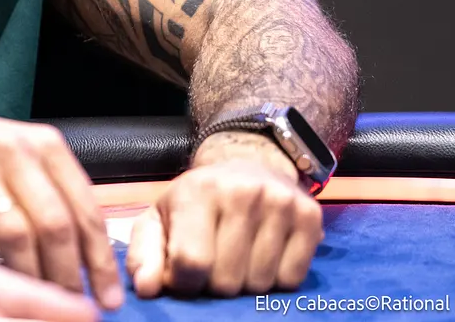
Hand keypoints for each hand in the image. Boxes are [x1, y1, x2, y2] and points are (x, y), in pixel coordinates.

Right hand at [0, 97, 121, 309]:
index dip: (100, 260)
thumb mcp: (15, 158)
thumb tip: (84, 255)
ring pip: (17, 237)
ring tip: (30, 301)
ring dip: (28, 278)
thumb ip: (48, 194)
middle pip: (56, 226)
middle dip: (67, 276)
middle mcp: (14, 153)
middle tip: (69, 305)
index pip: (85, 208)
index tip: (108, 297)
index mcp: (43, 146)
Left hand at [127, 131, 320, 296]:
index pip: (191, 262)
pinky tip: (265, 254)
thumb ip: (144, 256)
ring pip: (261, 284)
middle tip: (215, 261)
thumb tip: (147, 289)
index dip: (184, 283)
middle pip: (227, 280)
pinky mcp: (310, 215)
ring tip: (239, 256)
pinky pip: (292, 280)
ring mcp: (279, 202)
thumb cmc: (196, 203)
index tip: (184, 274)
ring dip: (247, 283)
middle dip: (216, 284)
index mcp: (198, 191)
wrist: (247, 165)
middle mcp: (242, 191)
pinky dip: (276, 279)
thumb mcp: (160, 221)